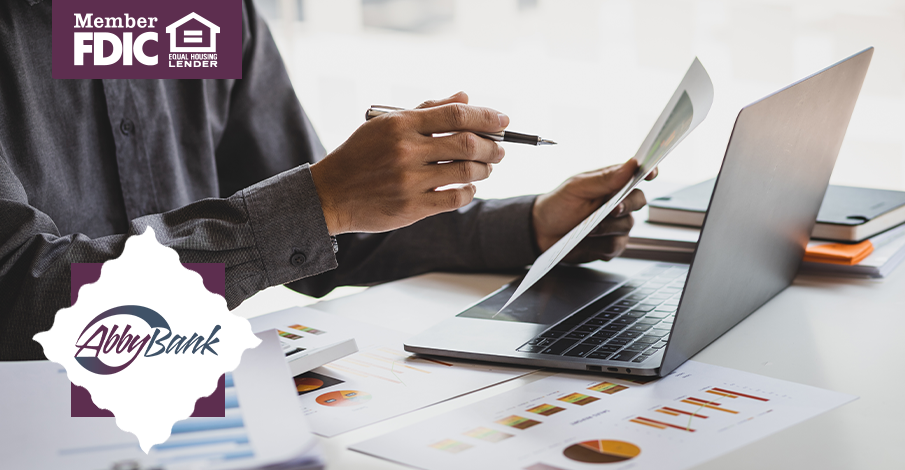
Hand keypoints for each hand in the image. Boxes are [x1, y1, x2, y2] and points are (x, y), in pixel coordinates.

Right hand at [310, 92, 507, 234]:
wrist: (329, 194)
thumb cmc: (360, 156)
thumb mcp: (385, 125)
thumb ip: (426, 110)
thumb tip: (465, 97)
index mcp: (400, 124)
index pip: (455, 114)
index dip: (485, 116)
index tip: (502, 120)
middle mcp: (406, 151)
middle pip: (466, 143)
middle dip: (492, 145)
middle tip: (500, 148)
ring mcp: (409, 181)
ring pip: (465, 172)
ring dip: (484, 169)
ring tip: (486, 167)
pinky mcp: (411, 208)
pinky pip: (454, 199)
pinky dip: (468, 191)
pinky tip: (468, 187)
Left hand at [532, 160, 657, 262]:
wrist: (542, 232)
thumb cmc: (558, 205)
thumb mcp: (577, 187)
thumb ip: (605, 178)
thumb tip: (631, 164)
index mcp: (611, 183)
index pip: (637, 175)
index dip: (648, 172)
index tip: (651, 173)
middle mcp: (618, 203)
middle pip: (638, 201)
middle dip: (626, 205)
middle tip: (612, 209)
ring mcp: (616, 225)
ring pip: (627, 225)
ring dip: (607, 227)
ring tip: (587, 228)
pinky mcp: (610, 245)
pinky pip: (617, 245)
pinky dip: (602, 244)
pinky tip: (588, 241)